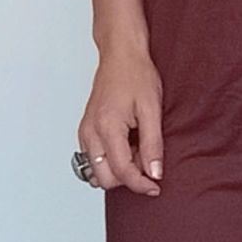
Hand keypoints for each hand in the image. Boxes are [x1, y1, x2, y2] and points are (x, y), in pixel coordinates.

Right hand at [77, 49, 164, 194]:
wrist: (121, 54)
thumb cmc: (136, 74)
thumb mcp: (152, 108)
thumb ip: (153, 144)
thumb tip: (154, 173)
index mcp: (106, 127)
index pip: (121, 172)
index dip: (141, 184)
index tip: (156, 187)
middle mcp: (90, 132)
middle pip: (105, 178)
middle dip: (129, 177)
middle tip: (148, 159)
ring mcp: (85, 131)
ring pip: (97, 171)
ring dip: (118, 169)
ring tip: (138, 148)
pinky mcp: (85, 129)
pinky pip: (94, 158)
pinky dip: (111, 159)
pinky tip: (127, 143)